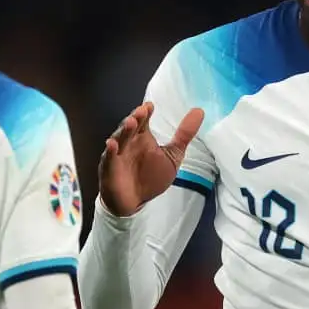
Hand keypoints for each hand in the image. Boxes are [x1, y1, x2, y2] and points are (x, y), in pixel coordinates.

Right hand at [98, 102, 203, 216]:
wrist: (134, 202)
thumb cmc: (150, 177)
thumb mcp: (172, 156)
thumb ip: (184, 135)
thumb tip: (199, 111)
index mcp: (142, 137)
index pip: (143, 121)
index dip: (146, 112)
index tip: (150, 106)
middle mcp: (129, 143)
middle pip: (131, 127)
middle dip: (136, 118)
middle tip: (142, 111)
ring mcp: (118, 155)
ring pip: (120, 139)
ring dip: (124, 131)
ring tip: (131, 122)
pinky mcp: (110, 169)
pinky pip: (109, 159)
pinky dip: (110, 152)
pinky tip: (112, 144)